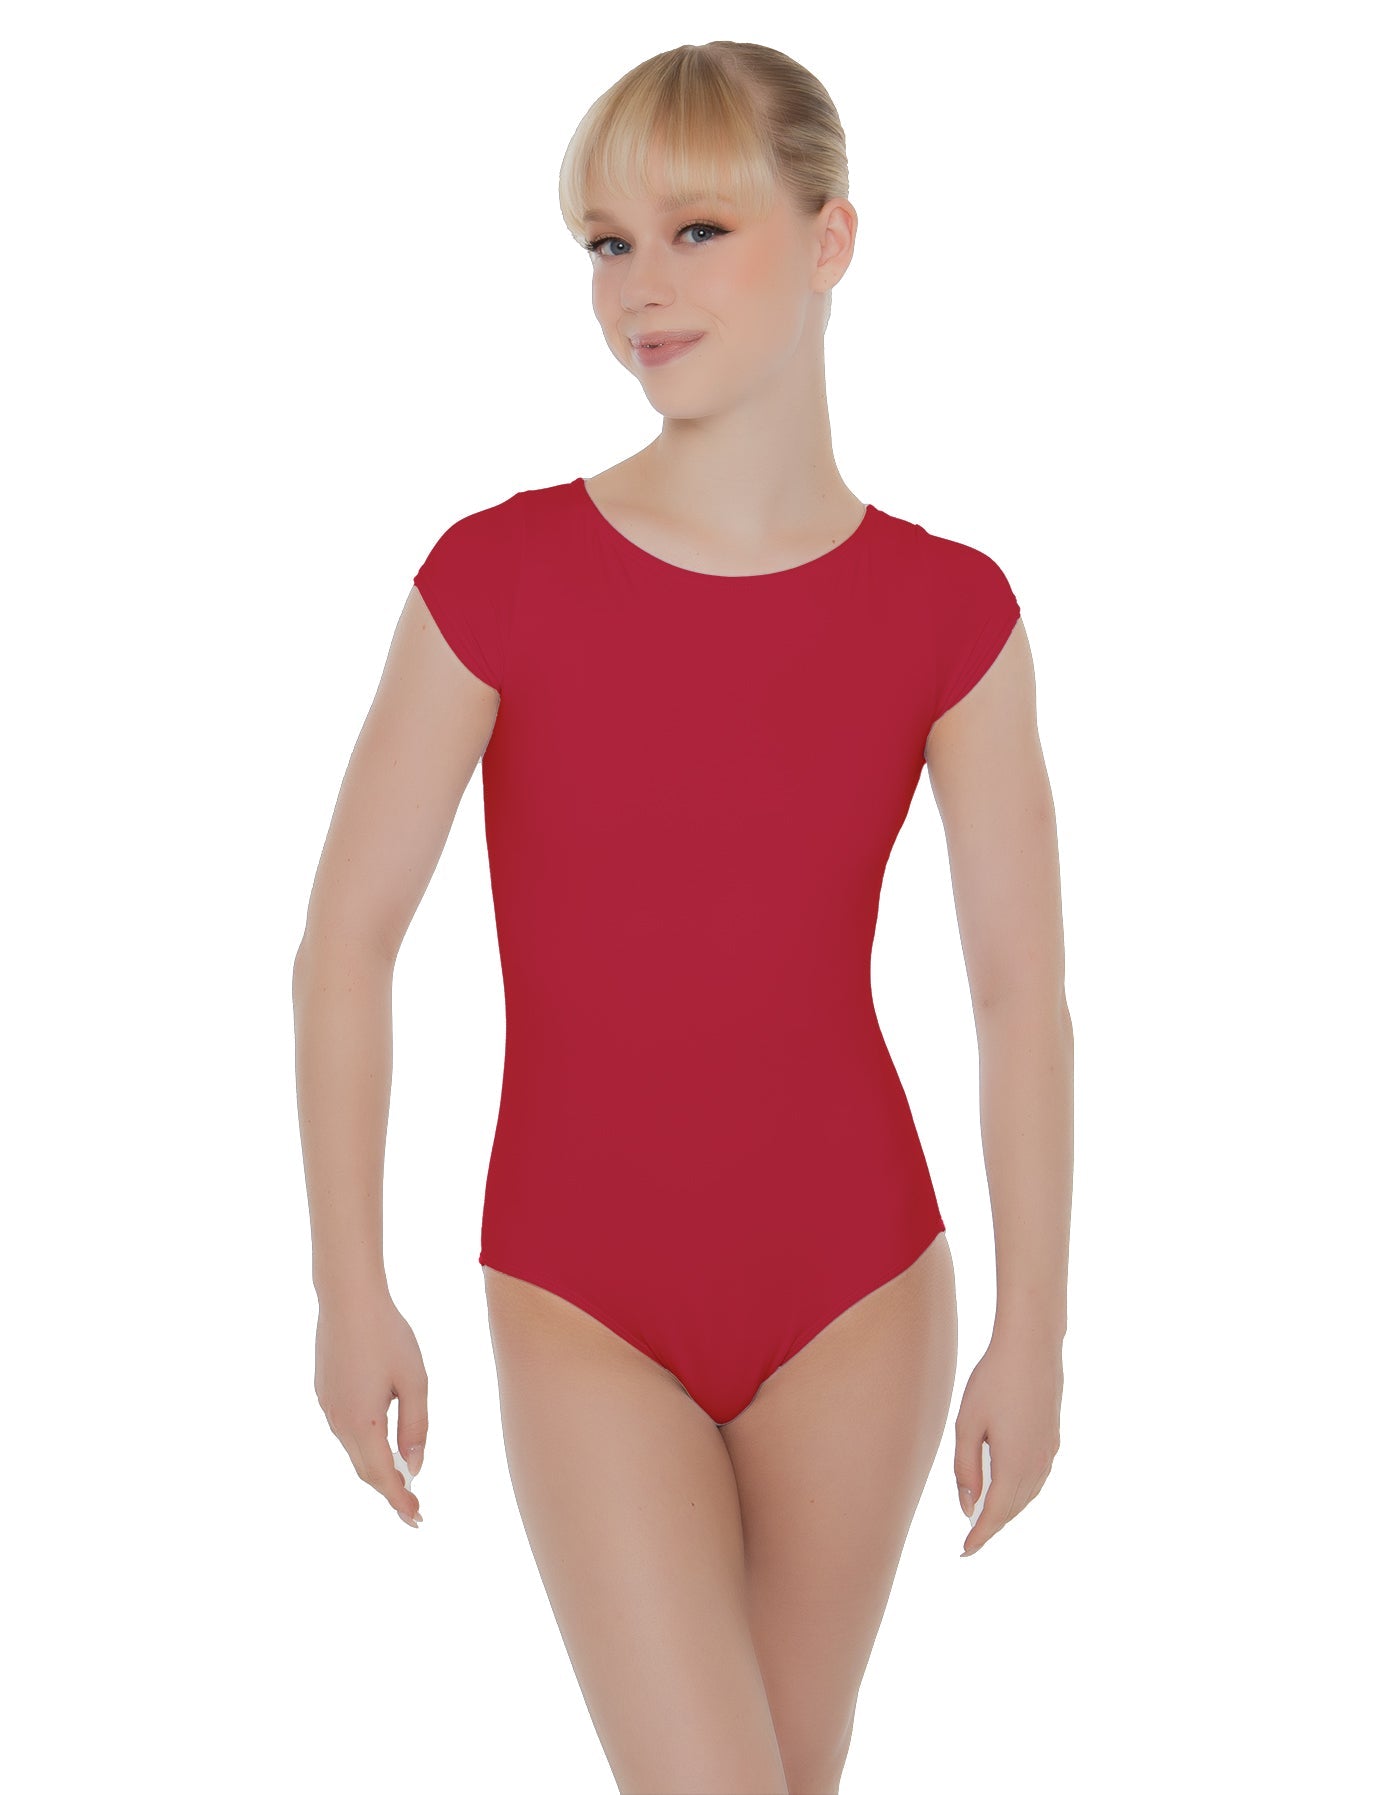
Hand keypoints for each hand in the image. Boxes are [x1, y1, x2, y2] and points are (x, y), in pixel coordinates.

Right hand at [315, 1286, 427, 1527]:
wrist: (348, 1299)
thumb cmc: (388, 1336)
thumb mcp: (415, 1381)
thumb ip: (416, 1426)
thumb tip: (414, 1466)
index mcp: (363, 1423)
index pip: (383, 1477)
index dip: (400, 1501)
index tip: (417, 1518)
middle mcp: (339, 1422)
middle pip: (366, 1469)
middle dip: (389, 1491)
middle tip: (413, 1508)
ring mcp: (328, 1407)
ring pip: (354, 1450)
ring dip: (377, 1467)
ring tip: (402, 1478)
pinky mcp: (324, 1392)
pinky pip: (346, 1430)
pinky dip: (365, 1445)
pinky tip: (380, 1441)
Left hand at [953, 1325, 1061, 1555]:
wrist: (1032, 1347)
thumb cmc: (993, 1381)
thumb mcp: (968, 1424)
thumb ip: (966, 1468)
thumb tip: (968, 1506)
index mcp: (1013, 1465)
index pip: (995, 1514)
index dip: (980, 1536)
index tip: (965, 1551)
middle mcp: (1036, 1465)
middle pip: (1013, 1508)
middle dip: (992, 1526)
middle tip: (971, 1539)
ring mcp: (1048, 1452)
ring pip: (1028, 1495)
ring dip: (1008, 1510)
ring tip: (987, 1517)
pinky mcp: (1053, 1438)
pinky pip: (1037, 1478)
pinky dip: (1022, 1492)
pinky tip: (1011, 1486)